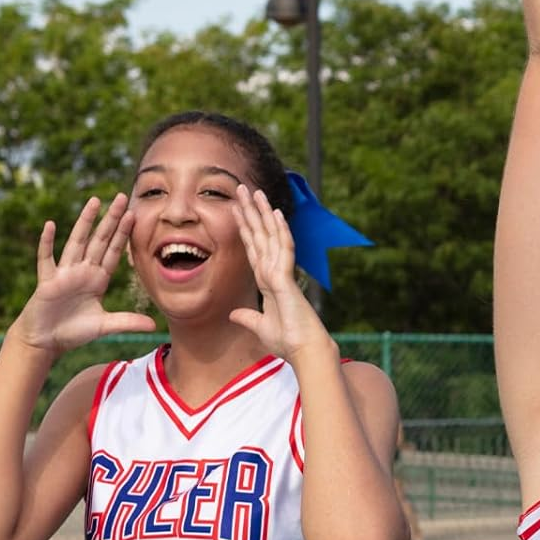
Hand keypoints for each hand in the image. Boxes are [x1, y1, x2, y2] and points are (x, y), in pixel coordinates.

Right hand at [9, 196, 155, 355]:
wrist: (45, 341)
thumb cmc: (73, 331)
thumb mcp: (105, 325)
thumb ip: (127, 322)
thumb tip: (154, 326)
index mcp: (98, 278)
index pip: (115, 251)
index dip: (124, 233)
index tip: (134, 214)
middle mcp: (83, 271)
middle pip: (100, 239)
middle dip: (111, 219)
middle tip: (122, 196)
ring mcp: (65, 273)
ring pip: (77, 242)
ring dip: (85, 222)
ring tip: (95, 201)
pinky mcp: (47, 281)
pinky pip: (46, 258)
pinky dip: (47, 242)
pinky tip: (50, 225)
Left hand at [228, 187, 330, 363]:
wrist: (305, 350)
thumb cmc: (288, 341)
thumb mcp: (261, 327)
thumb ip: (248, 317)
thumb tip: (234, 314)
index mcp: (268, 281)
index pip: (253, 248)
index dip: (244, 228)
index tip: (236, 208)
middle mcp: (275, 272)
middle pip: (260, 235)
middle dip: (251, 212)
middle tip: (242, 188)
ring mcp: (281, 273)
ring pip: (271, 237)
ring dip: (262, 214)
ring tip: (255, 192)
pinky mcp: (286, 279)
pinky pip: (283, 250)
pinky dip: (280, 231)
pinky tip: (276, 215)